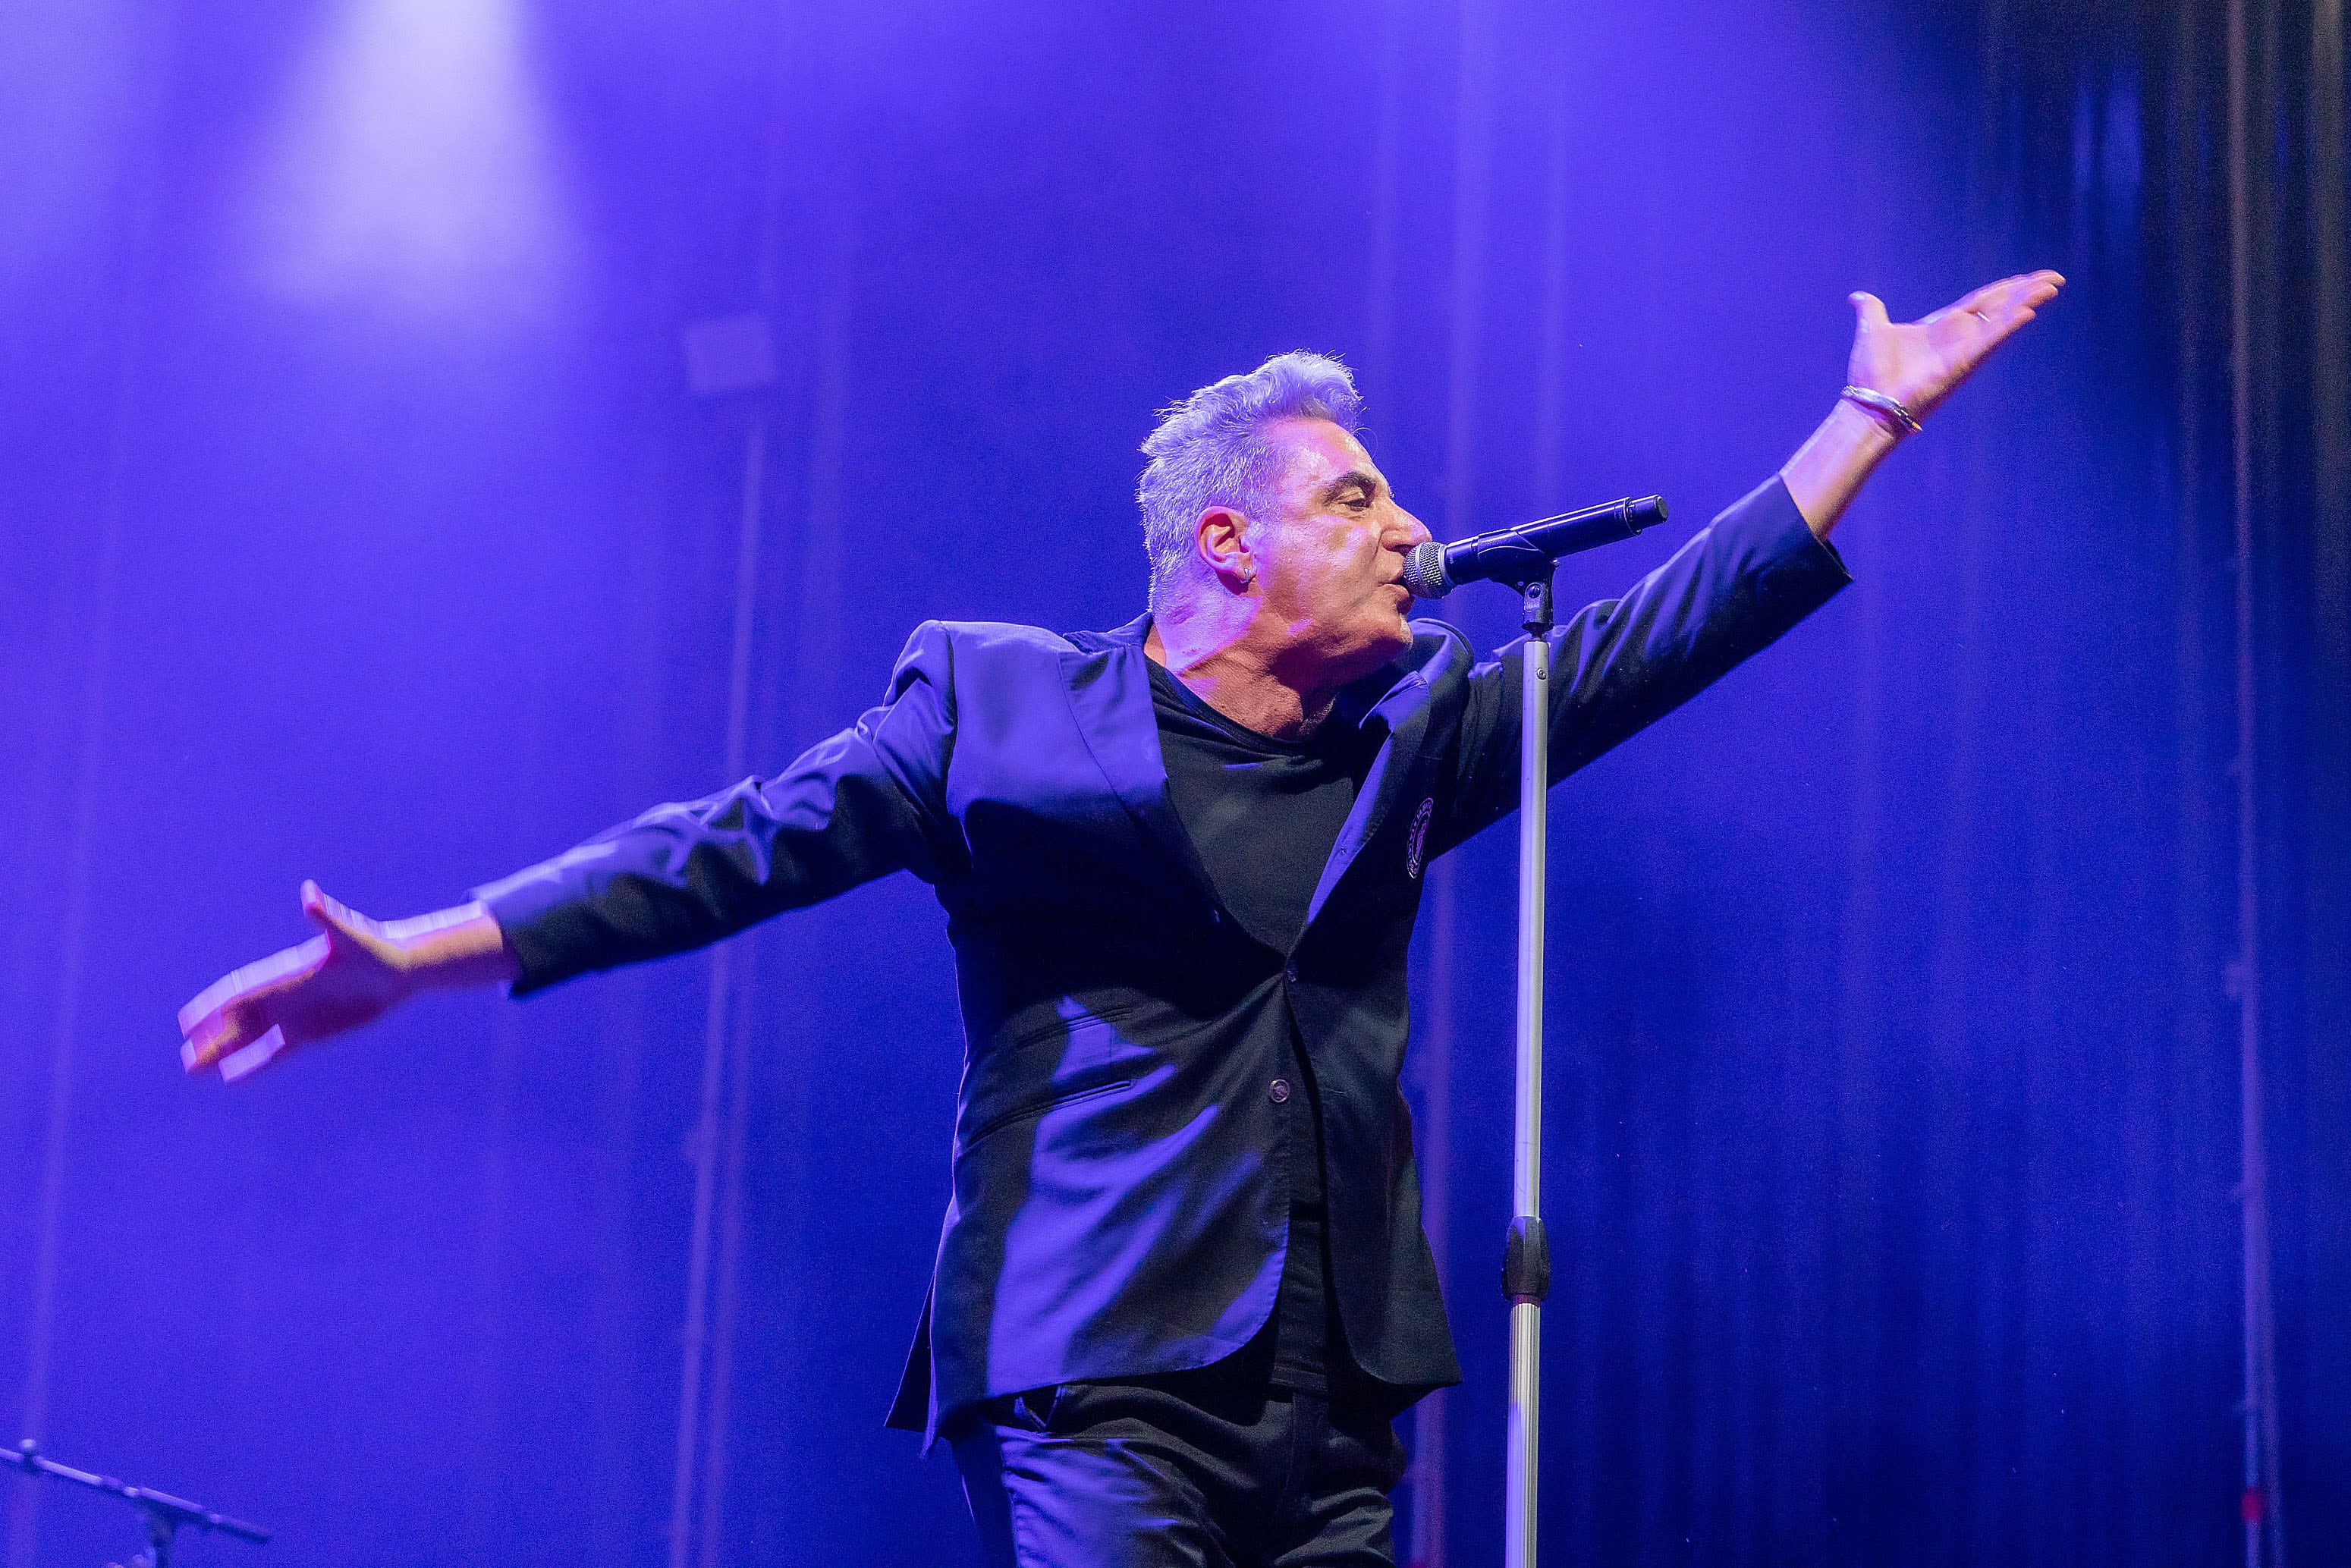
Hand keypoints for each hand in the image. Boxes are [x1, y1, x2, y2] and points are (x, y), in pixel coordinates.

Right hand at [178, 881, 417, 1081]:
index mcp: (287, 973)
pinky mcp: (311, 1032)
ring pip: (249, 1038)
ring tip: (193, 1070)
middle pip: (238, 1019)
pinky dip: (252, 1064)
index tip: (189, 1021)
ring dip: (222, 1052)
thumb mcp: (351, 936)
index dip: (215, 1005)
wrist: (400, 969)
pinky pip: (274, 1052)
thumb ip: (327, 918)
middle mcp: (284, 995)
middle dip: (211, 1037)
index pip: (242, 991)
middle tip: (184, 1059)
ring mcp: (294, 1015)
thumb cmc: (375, 948)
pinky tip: (231, 1078)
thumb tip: (309, 893)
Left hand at [1846, 269, 2064, 422]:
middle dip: (2025, 292)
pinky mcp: (1962, 364)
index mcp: (1941, 327)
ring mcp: (1963, 351)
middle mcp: (1957, 338)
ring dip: (2026, 302)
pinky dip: (2008, 325)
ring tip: (2051, 287)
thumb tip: (1859, 297)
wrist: (1869, 403)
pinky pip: (1990, 341)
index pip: (1979, 301)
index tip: (2025, 278)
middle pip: (1999, 307)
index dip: (2003, 289)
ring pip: (2001, 320)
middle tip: (2053, 279)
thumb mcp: (1873, 330)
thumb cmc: (1871, 374)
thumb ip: (1872, 311)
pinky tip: (2029, 311)